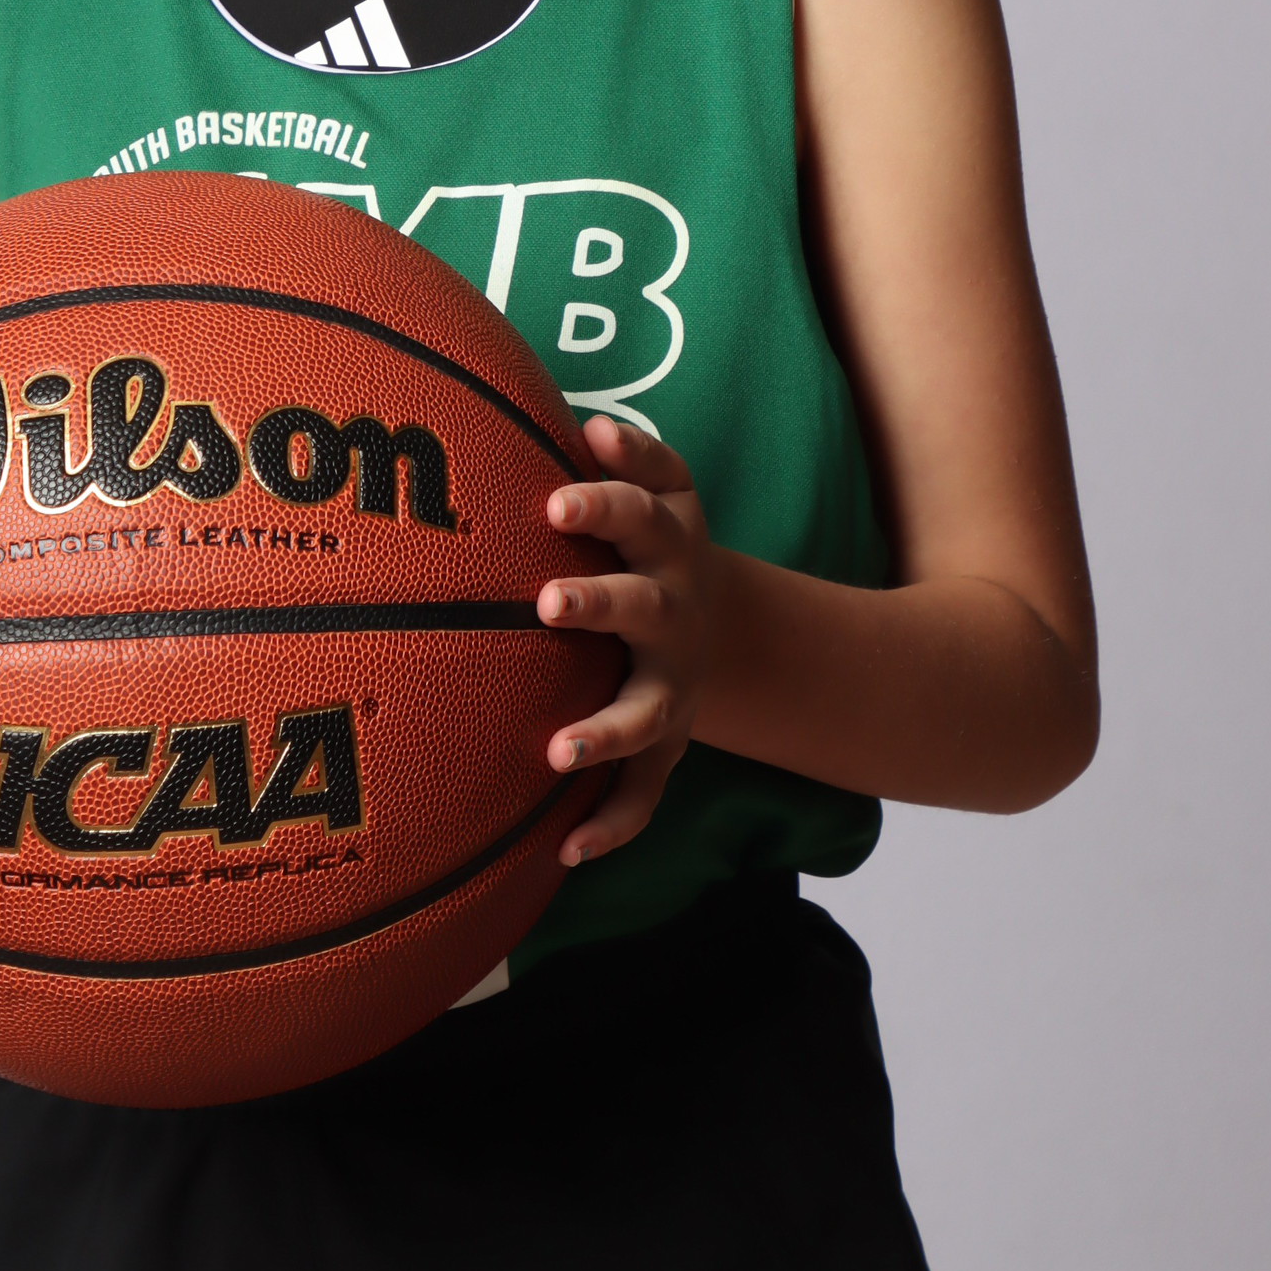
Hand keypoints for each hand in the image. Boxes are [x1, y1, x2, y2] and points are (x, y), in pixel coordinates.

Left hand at [537, 418, 716, 868]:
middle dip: (598, 603)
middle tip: (548, 602)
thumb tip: (581, 420)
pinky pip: (643, 791)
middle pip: (640, 603)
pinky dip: (610, 823)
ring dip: (604, 730)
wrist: (722, 624)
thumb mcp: (657, 487)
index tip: (555, 499)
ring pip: (646, 710)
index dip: (605, 496)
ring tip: (559, 752)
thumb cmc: (650, 538)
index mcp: (666, 538)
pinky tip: (566, 850)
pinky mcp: (670, 741)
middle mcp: (674, 609)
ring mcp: (675, 681)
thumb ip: (623, 454)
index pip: (640, 507)